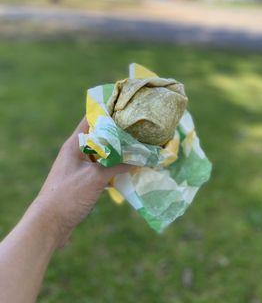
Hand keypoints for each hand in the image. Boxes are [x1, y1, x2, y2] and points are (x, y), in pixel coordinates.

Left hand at [33, 117, 128, 247]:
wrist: (49, 225)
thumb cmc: (68, 195)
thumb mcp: (96, 178)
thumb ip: (118, 166)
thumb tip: (140, 158)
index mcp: (74, 144)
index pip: (90, 119)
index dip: (106, 111)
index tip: (125, 108)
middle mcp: (76, 152)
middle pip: (99, 136)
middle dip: (117, 134)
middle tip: (137, 130)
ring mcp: (78, 167)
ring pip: (101, 154)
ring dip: (116, 153)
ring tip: (136, 149)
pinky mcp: (82, 181)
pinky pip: (100, 168)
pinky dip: (112, 168)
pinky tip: (127, 170)